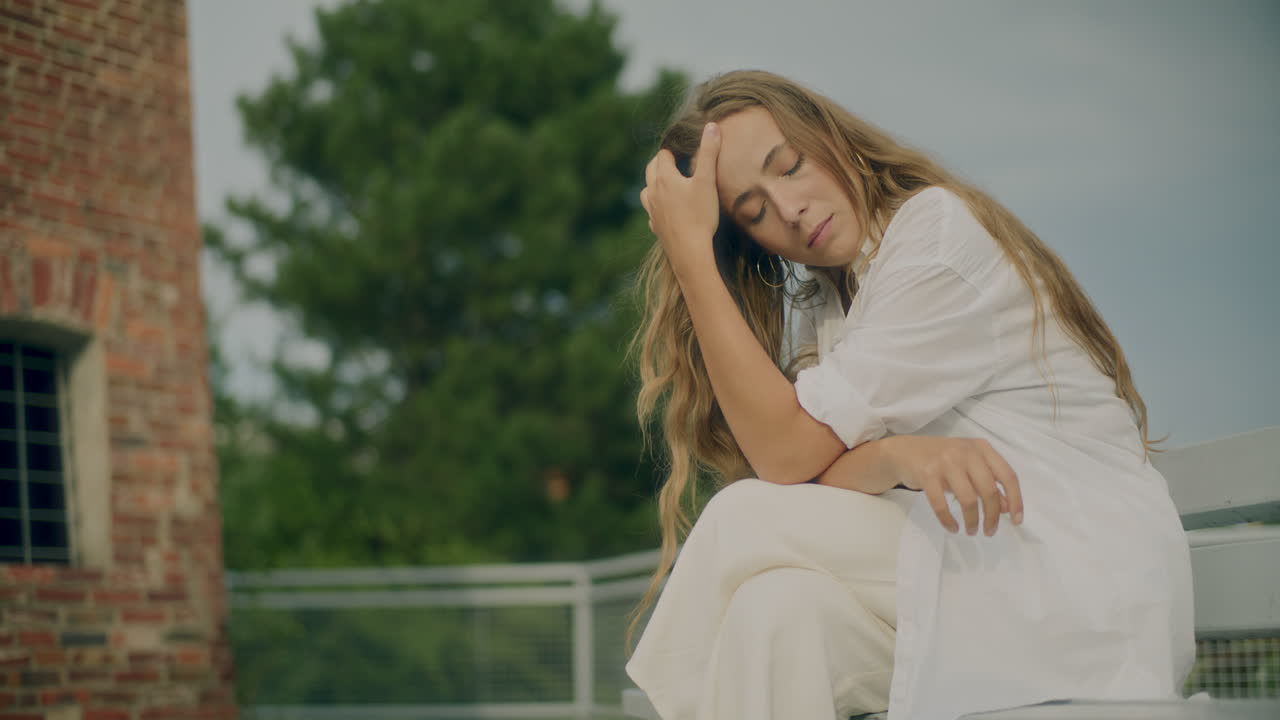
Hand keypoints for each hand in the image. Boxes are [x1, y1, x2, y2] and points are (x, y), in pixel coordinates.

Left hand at [639, 123, 721, 271]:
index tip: (684, 148)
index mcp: (664, 178)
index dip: (674, 149)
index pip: (663, 155)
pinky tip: (667, 210)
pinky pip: (652, 212)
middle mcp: (652, 193)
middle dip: (662, 162)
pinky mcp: (655, 227)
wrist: (690, 252)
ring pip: (647, 190)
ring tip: (669, 183)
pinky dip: (658, 206)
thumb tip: (711, 126)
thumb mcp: (707, 181)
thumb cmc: (700, 215)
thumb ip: (709, 152)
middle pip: (651, 170)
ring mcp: (652, 211)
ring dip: (656, 183)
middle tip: (676, 160)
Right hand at [882, 435, 1022, 535]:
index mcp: (981, 448)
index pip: (1007, 475)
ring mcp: (946, 462)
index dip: (1016, 500)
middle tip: (990, 531)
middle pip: (988, 490)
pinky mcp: (927, 473)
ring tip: (971, 531)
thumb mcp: (969, 466)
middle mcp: (966, 452)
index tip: (1017, 521)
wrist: (904, 451)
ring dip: (972, 520)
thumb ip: (989, 483)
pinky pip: (941, 504)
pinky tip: (952, 528)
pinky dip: (948, 520)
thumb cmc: (941, 459)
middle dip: (992, 516)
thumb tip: (1008, 508)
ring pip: (968, 499)